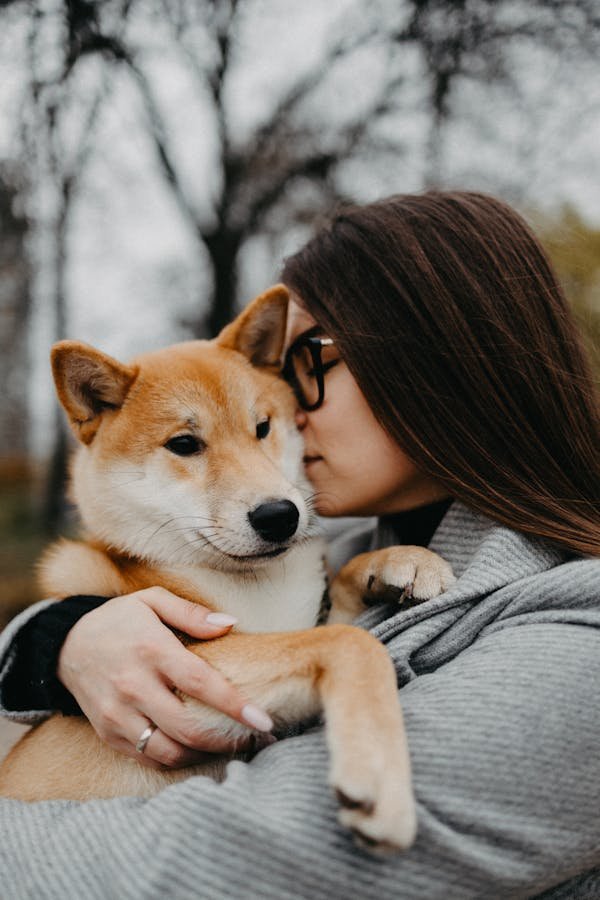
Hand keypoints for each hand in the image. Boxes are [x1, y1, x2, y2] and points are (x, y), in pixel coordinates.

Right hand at [57, 587, 273, 768]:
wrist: (65, 645)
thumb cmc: (119, 620)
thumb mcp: (152, 601)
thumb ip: (192, 613)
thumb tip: (231, 624)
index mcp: (151, 649)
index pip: (200, 683)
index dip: (234, 705)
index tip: (264, 720)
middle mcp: (133, 685)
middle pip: (187, 727)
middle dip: (228, 739)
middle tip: (257, 740)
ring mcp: (117, 714)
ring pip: (168, 751)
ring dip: (205, 755)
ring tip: (230, 747)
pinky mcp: (108, 734)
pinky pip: (148, 759)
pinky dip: (177, 760)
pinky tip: (198, 750)